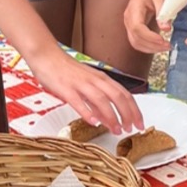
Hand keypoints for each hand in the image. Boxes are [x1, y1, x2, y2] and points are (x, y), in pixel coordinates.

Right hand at [29, 47, 143, 133]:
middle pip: (118, 96)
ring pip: (102, 99)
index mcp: (102, 79)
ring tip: (117, 130)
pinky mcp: (66, 88)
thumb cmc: (66, 71)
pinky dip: (87, 112)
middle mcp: (95, 80)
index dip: (134, 110)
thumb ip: (97, 102)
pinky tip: (93, 122)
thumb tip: (107, 119)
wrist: (47, 56)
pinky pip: (78, 101)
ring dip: (112, 116)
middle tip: (132, 129)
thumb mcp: (87, 85)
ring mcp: (81, 84)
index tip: (139, 123)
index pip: (125, 94)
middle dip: (128, 114)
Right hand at [124, 0, 170, 53]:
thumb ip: (163, 12)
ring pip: (135, 43)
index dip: (149, 37)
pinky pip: (137, 42)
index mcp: (134, 9)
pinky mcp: (133, 29)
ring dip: (150, 49)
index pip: (137, 27)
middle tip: (168, 46)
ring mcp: (128, 25)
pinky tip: (159, 46)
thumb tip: (166, 29)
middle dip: (152, 45)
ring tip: (166, 47)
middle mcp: (128, 19)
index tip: (163, 40)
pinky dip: (148, 47)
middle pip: (136, 38)